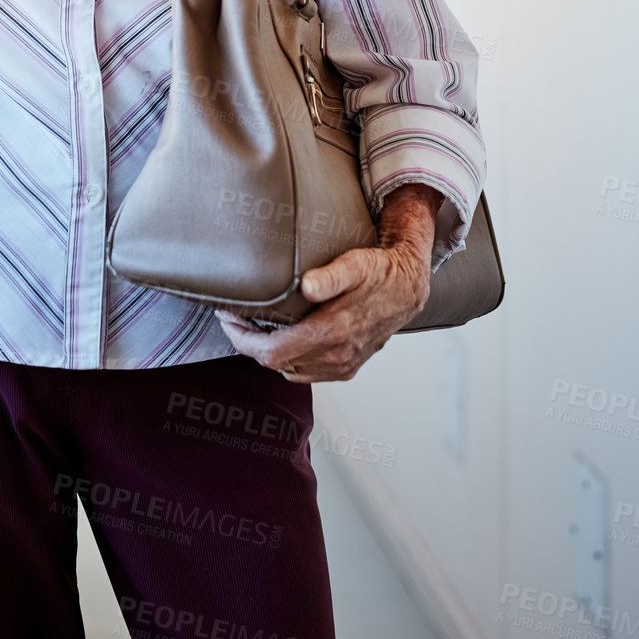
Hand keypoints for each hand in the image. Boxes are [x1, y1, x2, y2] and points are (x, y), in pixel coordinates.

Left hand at [215, 183, 442, 382]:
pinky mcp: (347, 368)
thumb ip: (329, 277)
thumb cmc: (381, 273)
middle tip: (236, 317)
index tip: (229, 318)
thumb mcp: (355, 265)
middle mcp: (335, 356)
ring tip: (254, 326)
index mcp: (332, 333)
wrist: (409, 289)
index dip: (242, 339)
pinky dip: (289, 359)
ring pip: (289, 370)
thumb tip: (305, 287)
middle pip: (275, 363)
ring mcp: (341, 366)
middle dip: (248, 342)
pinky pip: (307, 373)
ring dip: (268, 352)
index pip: (271, 352)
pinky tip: (284, 338)